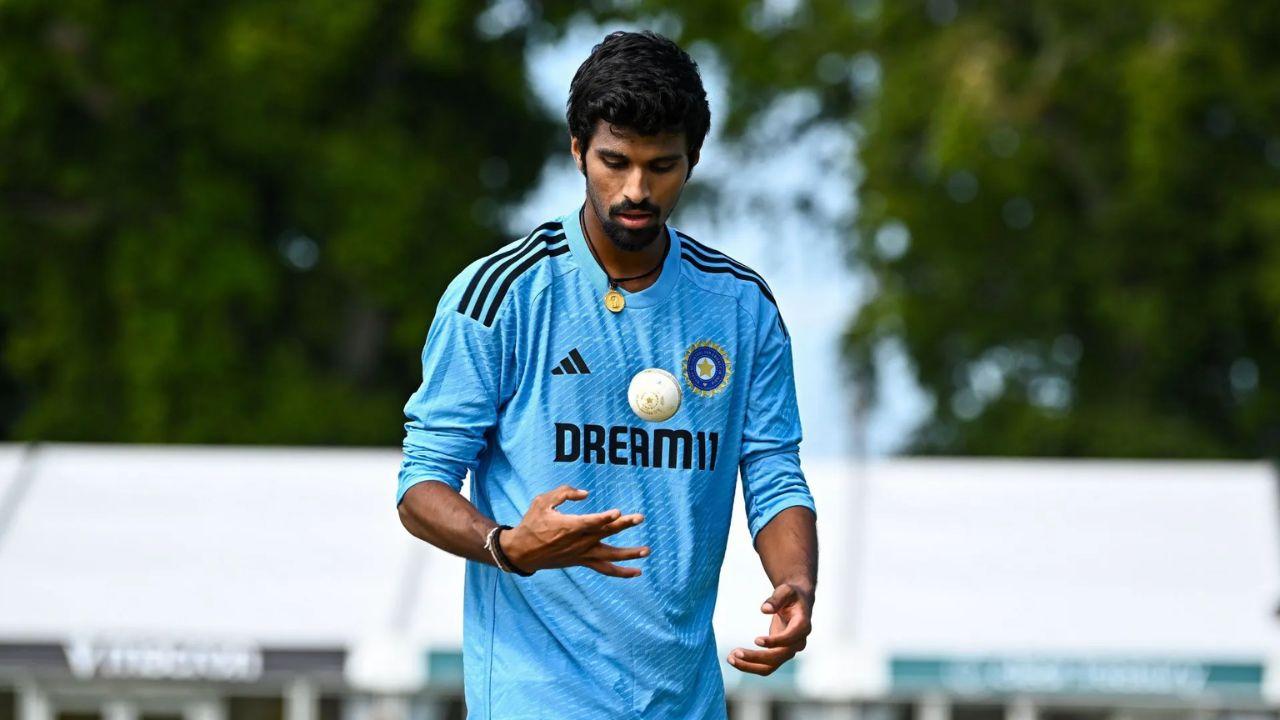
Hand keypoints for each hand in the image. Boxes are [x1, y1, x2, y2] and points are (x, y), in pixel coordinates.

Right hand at [501, 485, 648, 577]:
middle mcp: (578, 542)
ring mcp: (582, 554)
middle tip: (640, 517)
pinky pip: (605, 569)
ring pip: (609, 555)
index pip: (590, 522)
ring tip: (646, 551)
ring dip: (629, 554)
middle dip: (624, 524)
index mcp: (568, 526)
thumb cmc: (532, 524)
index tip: (617, 512)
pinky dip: (621, 572)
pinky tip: (636, 572)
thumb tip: (585, 494)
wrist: (522, 552)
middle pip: (605, 533)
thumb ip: (564, 493)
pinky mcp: (582, 561)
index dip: (604, 518)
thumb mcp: (542, 502)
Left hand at [728, 582, 812, 674]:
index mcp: (802, 626)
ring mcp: (789, 651)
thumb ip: (776, 599)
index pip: (790, 638)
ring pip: (770, 666)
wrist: (797, 603)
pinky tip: (734, 658)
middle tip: (736, 652)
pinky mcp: (779, 654)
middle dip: (756, 657)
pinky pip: (764, 666)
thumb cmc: (791, 595)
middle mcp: (798, 642)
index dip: (775, 641)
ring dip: (749, 665)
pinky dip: (749, 664)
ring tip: (730, 658)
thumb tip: (764, 609)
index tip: (756, 640)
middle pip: (778, 657)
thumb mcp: (785, 591)